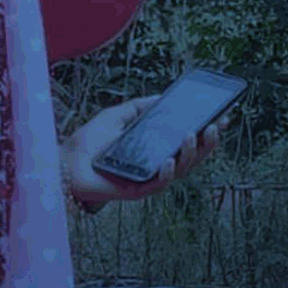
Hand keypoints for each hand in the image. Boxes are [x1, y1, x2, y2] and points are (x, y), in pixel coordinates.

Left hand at [61, 95, 231, 211]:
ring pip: (180, 171)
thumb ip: (139, 107)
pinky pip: (158, 184)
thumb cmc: (88, 142)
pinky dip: (166, 173)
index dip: (207, 131)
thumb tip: (162, 97)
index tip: (223, 116)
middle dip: (207, 143)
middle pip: (192, 157)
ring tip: (190, 135)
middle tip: (214, 125)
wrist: (64, 162)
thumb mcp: (117, 116)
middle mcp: (156, 165)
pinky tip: (168, 160)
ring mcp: (148, 179)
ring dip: (190, 154)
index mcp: (155, 148)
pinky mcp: (137, 190)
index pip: (188, 141)